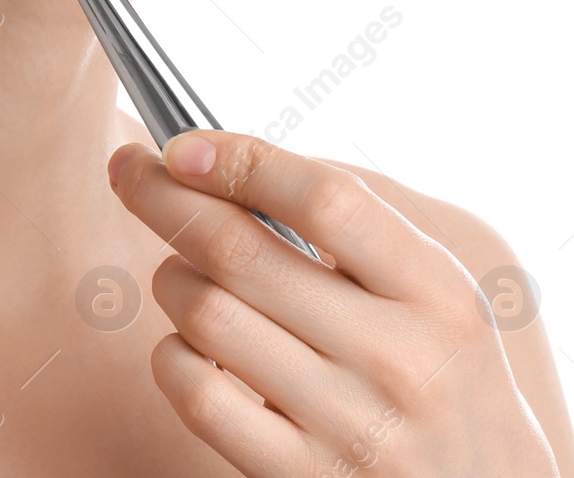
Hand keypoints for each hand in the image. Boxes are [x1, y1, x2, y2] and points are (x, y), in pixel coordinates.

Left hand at [107, 130, 559, 476]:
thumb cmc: (444, 379)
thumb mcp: (438, 297)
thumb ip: (357, 224)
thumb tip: (232, 160)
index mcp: (437, 295)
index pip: (325, 200)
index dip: (239, 160)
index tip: (182, 144)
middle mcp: (399, 361)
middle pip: (240, 250)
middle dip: (162, 195)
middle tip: (129, 169)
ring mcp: (349, 428)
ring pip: (205, 313)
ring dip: (171, 276)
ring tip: (182, 271)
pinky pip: (197, 395)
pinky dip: (172, 355)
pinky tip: (190, 346)